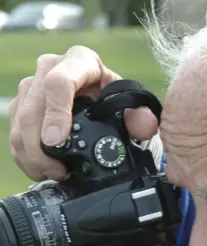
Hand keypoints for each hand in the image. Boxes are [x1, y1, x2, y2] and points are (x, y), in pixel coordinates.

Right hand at [8, 45, 158, 181]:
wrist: (103, 96)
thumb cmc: (116, 99)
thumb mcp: (132, 105)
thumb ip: (141, 117)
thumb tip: (143, 123)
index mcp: (81, 61)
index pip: (59, 83)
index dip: (55, 114)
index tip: (57, 141)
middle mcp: (50, 67)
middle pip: (32, 108)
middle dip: (40, 147)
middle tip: (57, 171)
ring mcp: (32, 85)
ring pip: (18, 121)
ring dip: (31, 155)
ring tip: (52, 173)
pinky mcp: (22, 102)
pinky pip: (14, 130)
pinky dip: (24, 154)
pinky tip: (40, 168)